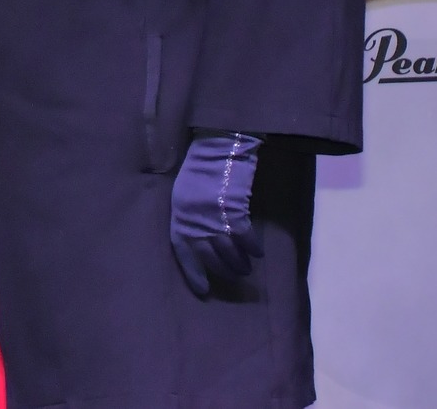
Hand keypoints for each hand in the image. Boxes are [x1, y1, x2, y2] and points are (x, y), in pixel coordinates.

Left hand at [170, 132, 262, 295]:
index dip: (193, 272)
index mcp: (179, 215)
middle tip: (233, 277)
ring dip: (239, 263)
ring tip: (246, 270)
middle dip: (221, 270)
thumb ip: (190, 216)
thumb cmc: (199, 169)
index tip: (203, 290)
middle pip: (208, 255)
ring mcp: (213, 216)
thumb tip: (202, 239)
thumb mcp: (185, 194)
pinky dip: (252, 247)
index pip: (183, 251)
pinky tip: (257, 253)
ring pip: (228, 250)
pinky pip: (245, 237)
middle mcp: (194, 219)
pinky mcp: (234, 210)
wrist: (217, 147)